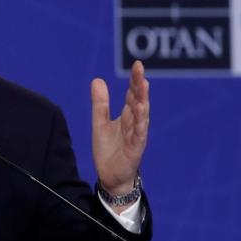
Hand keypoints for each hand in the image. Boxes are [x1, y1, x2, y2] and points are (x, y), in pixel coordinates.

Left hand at [91, 60, 149, 196]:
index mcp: (127, 116)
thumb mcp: (99, 123)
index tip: (137, 65)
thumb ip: (100, 103)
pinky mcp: (135, 148)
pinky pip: (139, 133)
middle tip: (140, 68)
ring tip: (142, 85)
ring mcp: (136, 135)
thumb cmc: (109, 150)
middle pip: (138, 100)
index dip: (134, 80)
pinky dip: (140, 122)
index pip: (132, 94)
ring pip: (141, 114)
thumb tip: (97, 80)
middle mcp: (134, 123)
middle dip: (140, 85)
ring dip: (142, 99)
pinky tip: (140, 110)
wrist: (110, 176)